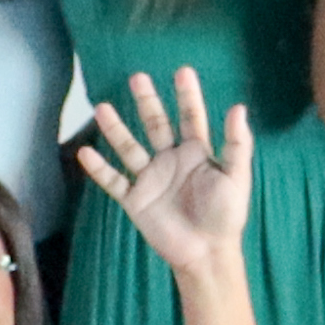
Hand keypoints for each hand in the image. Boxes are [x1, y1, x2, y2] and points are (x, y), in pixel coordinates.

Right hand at [80, 67, 259, 281]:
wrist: (206, 253)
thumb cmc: (226, 216)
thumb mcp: (236, 178)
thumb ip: (237, 144)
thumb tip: (239, 107)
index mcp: (197, 153)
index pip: (191, 117)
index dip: (187, 95)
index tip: (182, 71)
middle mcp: (171, 160)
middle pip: (156, 124)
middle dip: (147, 102)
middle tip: (138, 77)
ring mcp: (151, 179)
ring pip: (129, 147)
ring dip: (116, 128)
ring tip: (101, 106)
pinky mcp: (136, 200)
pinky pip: (114, 181)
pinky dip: (99, 168)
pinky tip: (85, 152)